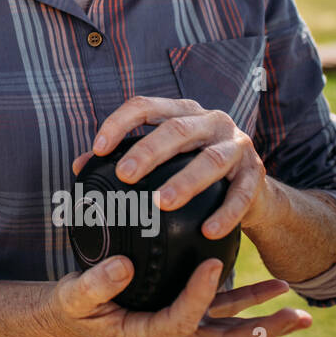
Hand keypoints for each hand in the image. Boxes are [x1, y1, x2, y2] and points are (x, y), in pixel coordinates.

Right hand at [48, 255, 310, 336]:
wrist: (72, 316)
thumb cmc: (74, 307)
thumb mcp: (76, 296)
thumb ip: (96, 284)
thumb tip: (124, 265)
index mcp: (148, 336)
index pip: (183, 319)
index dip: (200, 294)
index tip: (213, 262)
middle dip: (263, 330)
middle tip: (296, 315)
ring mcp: (182, 326)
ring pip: (230, 327)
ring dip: (264, 317)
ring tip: (294, 300)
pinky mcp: (183, 312)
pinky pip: (221, 310)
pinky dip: (247, 301)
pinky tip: (269, 286)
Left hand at [73, 96, 273, 238]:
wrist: (251, 191)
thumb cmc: (192, 169)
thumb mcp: (163, 158)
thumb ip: (125, 157)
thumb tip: (79, 167)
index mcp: (182, 112)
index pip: (146, 106)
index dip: (120, 123)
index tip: (98, 148)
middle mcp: (211, 121)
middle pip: (177, 129)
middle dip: (149, 151)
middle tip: (125, 174)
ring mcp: (237, 146)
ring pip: (210, 160)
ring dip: (185, 181)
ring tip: (162, 203)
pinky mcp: (256, 175)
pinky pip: (241, 194)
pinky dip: (226, 213)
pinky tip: (207, 230)